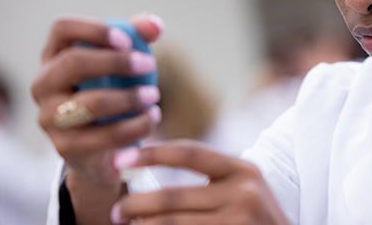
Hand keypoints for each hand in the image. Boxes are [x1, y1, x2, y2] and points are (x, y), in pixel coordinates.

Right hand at [31, 14, 163, 185]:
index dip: (94, 29)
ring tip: (153, 96)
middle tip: (149, 64)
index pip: (62, 28)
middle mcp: (44, 85)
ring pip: (91, 103)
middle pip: (74, 62)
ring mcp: (50, 117)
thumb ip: (138, 37)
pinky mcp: (65, 147)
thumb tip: (155, 25)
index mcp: (54, 57)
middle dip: (116, 61)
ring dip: (130, 97)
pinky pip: (106, 136)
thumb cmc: (110, 92)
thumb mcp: (121, 63)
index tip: (127, 39)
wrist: (99, 149)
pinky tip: (151, 117)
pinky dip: (136, 126)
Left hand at [110, 140, 291, 224]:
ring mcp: (238, 222)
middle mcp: (243, 193)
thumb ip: (210, 177)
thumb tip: (147, 173)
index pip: (190, 154)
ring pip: (173, 224)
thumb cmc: (254, 216)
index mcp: (243, 169)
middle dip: (137, 203)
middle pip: (174, 195)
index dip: (153, 154)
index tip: (121, 160)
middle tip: (117, 210)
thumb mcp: (243, 187)